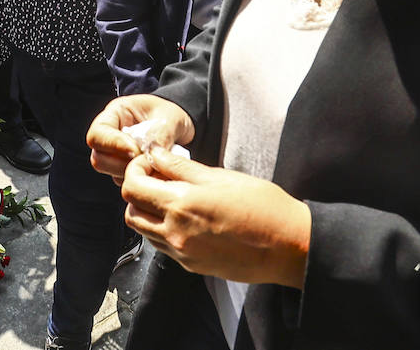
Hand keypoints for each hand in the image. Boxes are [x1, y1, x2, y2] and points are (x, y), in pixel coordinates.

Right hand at [87, 94, 193, 183]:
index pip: (97, 134)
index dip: (113, 144)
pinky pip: (125, 180)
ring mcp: (116, 155)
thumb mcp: (169, 118)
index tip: (135, 150)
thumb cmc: (169, 114)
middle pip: (99, 158)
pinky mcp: (124, 169)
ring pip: (111, 172)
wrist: (178, 125)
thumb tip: (149, 154)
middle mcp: (110, 136)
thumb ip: (159, 134)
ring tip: (155, 164)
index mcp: (115, 115)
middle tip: (146, 159)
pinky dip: (141, 179)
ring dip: (133, 172)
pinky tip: (156, 170)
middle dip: (122, 163)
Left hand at [121, 148, 310, 288]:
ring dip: (148, 212)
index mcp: (182, 204)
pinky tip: (184, 217)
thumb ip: (181, 167)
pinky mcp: (191, 265)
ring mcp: (182, 253)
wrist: (288, 246)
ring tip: (171, 197)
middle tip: (157, 178)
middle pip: (131, 212)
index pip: (133, 187)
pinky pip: (161, 246)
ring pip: (143, 231)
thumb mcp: (220, 177)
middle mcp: (176, 232)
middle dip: (138, 191)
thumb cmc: (262, 206)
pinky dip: (162, 229)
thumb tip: (155, 154)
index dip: (136, 169)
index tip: (150, 162)